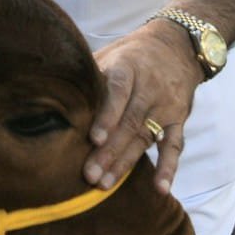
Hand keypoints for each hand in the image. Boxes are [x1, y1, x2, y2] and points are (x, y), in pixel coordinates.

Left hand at [84, 19, 202, 194]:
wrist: (176, 47)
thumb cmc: (131, 55)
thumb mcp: (110, 54)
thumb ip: (90, 75)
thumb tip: (55, 92)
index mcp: (129, 67)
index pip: (118, 92)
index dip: (107, 116)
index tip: (94, 138)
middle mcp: (150, 88)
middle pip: (129, 122)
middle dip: (109, 151)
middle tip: (90, 174)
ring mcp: (166, 106)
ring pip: (144, 138)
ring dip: (125, 163)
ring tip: (105, 183)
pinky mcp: (179, 120)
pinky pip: (174, 146)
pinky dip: (168, 167)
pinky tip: (160, 188)